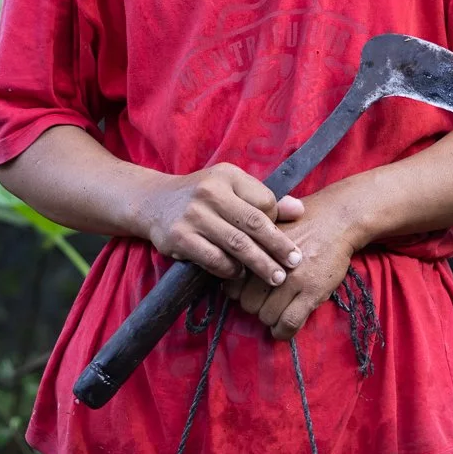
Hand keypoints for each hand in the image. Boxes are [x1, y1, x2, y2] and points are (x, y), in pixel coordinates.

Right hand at [141, 163, 305, 287]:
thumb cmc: (202, 197)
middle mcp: (209, 191)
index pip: (264, 201)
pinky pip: (214, 259)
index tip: (286, 239)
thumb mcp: (231, 188)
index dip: (278, 221)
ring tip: (275, 277)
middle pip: (254, 223)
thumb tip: (300, 210)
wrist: (153, 202)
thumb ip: (264, 200)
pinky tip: (239, 274)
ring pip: (237, 244)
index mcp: (227, 175)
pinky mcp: (179, 237)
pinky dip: (230, 269)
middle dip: (278, 246)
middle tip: (295, 264)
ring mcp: (193, 215)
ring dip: (260, 264)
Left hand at [224, 185, 359, 339]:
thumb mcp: (269, 226)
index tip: (249, 290)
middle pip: (247, 304)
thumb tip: (229, 267)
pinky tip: (283, 328)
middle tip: (267, 300)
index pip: (232, 285)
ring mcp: (292, 280)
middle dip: (255, 306)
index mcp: (256, 249)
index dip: (239, 292)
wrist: (337, 220)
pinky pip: (288, 323)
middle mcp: (270, 264)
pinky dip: (283, 332)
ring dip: (271, 318)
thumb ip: (249, 245)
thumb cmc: (301, 222)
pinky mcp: (312, 292)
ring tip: (279, 309)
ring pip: (266, 316)